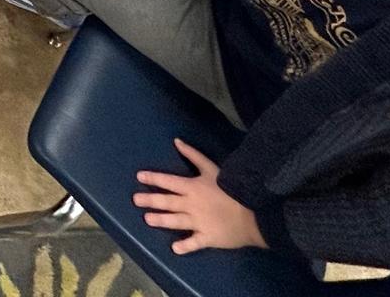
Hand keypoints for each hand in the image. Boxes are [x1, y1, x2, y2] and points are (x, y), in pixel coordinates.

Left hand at [134, 139, 263, 254]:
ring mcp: (198, 222)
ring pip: (175, 221)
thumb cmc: (232, 187)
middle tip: (136, 200)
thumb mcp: (212, 168)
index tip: (139, 177)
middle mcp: (192, 205)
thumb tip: (176, 141)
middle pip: (167, 202)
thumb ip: (193, 155)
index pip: (168, 181)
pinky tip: (174, 248)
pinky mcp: (207, 238)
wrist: (254, 212)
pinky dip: (184, 246)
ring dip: (161, 220)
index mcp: (193, 187)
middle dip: (150, 200)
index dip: (153, 178)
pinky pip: (193, 243)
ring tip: (147, 219)